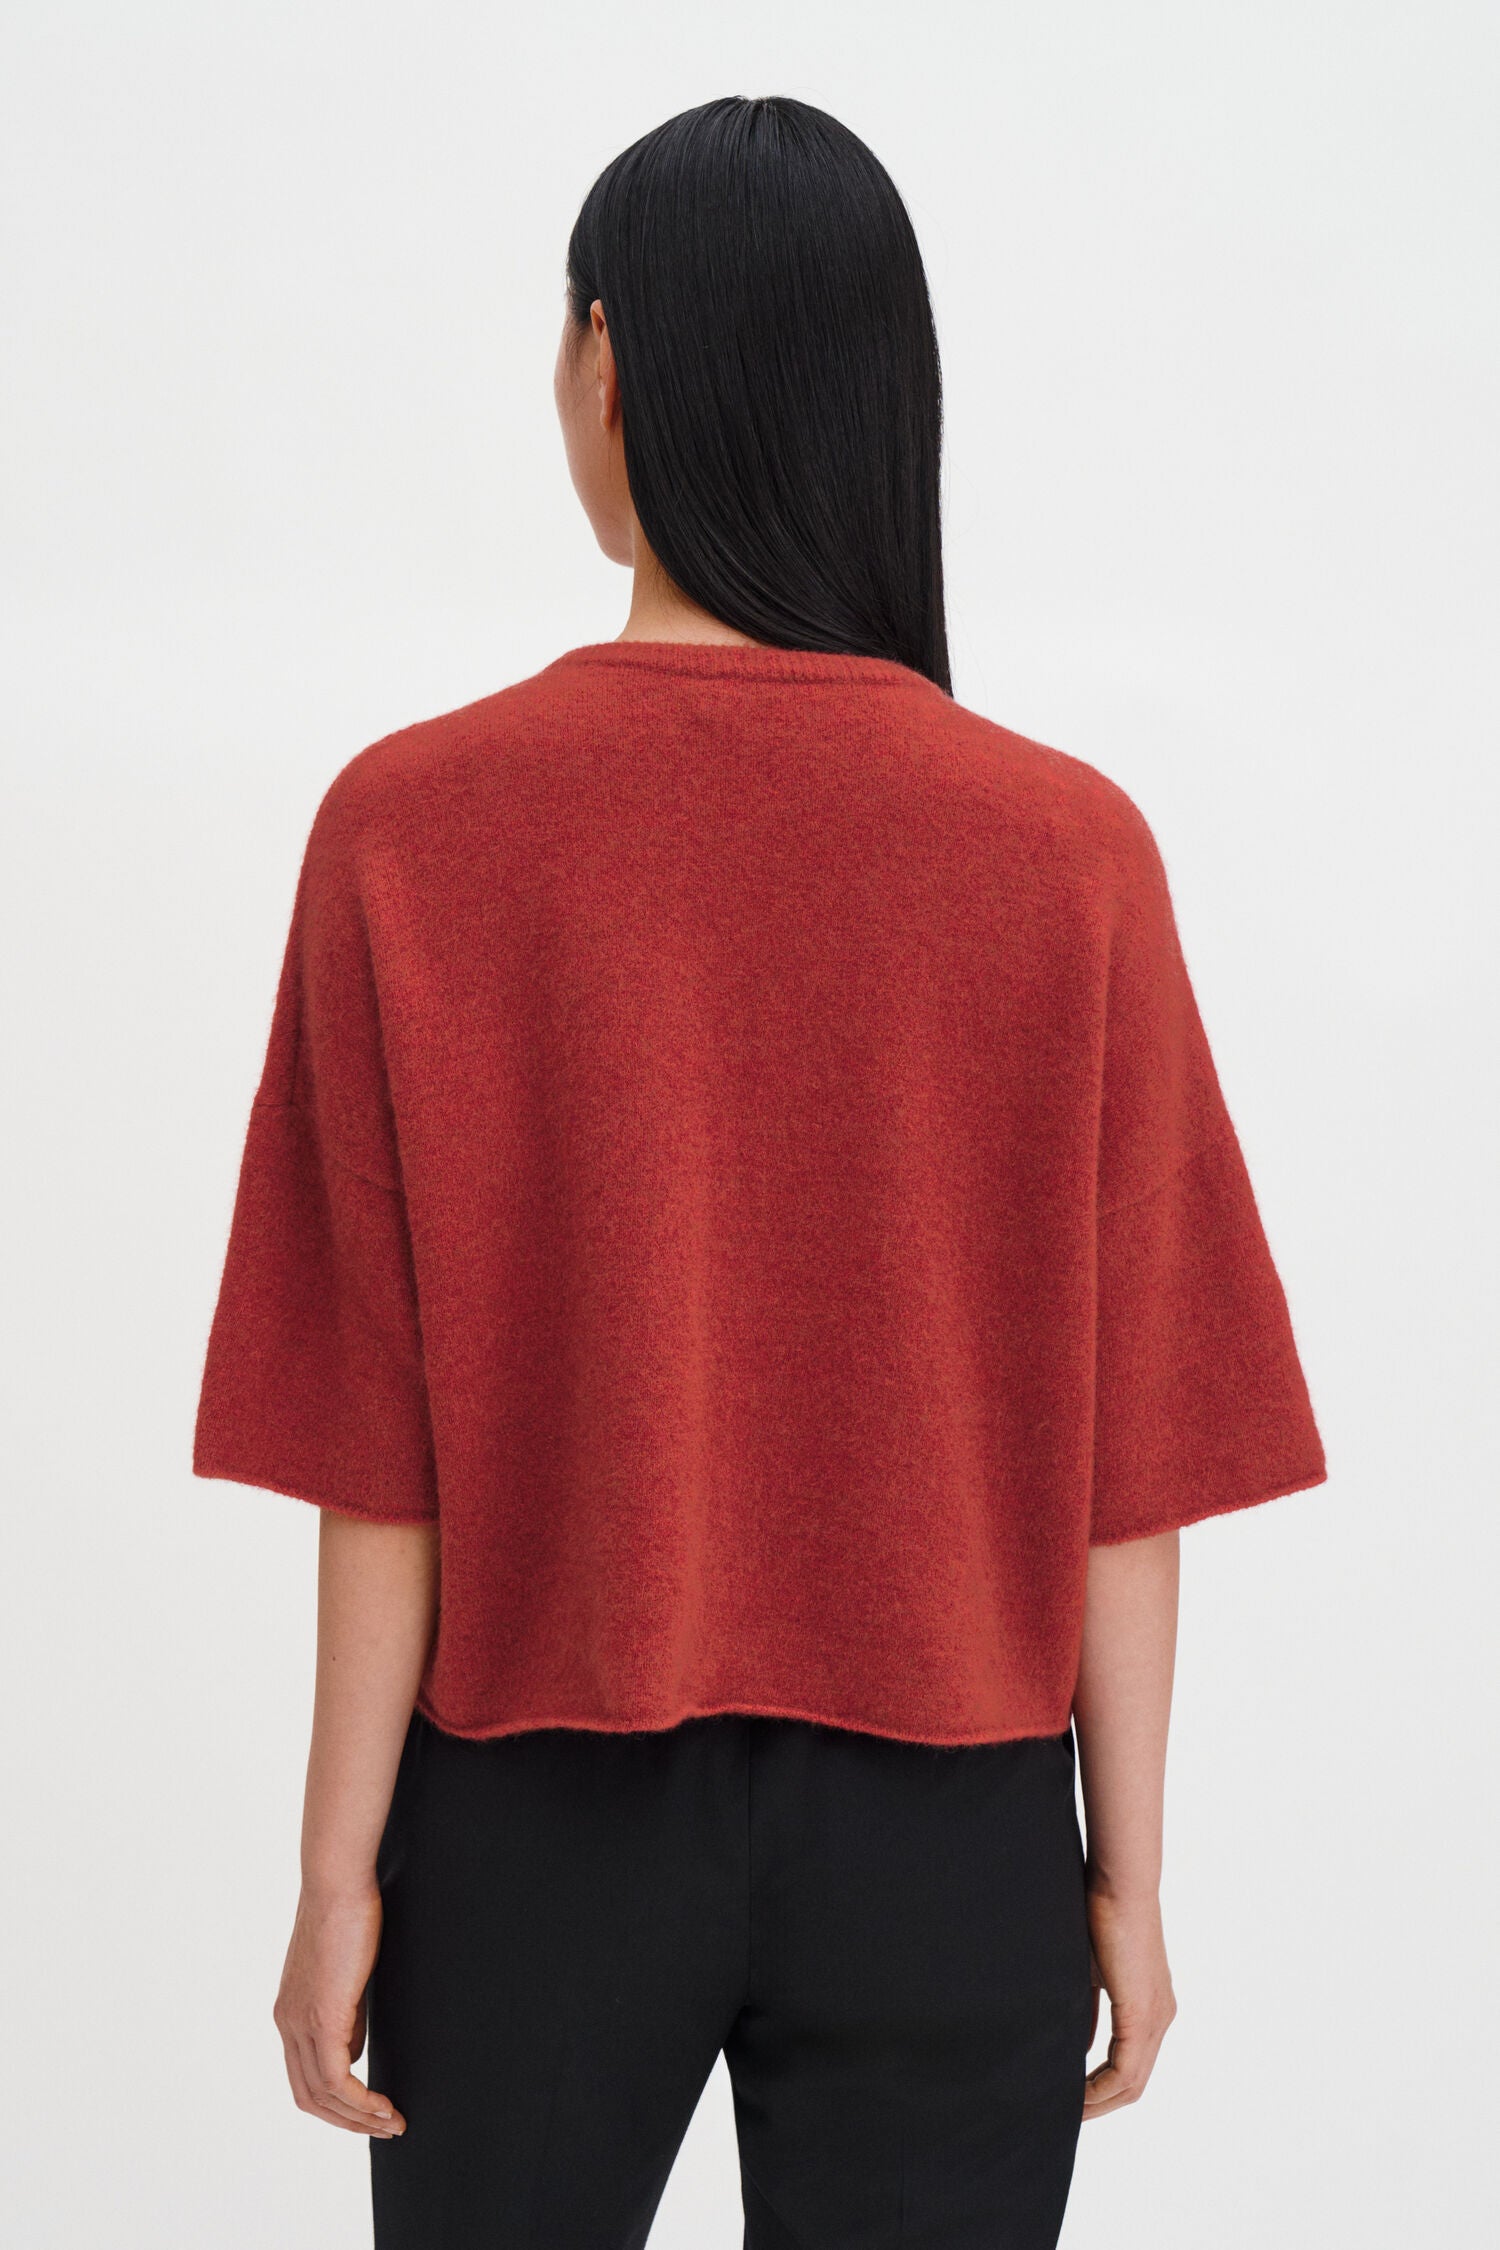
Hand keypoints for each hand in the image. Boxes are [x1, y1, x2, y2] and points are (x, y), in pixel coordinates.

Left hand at [272, 1881, 405, 2136]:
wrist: (337, 1883)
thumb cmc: (348, 1914)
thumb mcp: (345, 1975)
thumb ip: (346, 2016)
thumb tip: (352, 2053)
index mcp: (290, 2013)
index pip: (305, 2078)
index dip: (336, 2104)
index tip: (369, 2113)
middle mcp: (287, 2024)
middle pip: (309, 2097)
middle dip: (348, 2122)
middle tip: (384, 2128)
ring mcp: (300, 2023)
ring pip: (323, 2095)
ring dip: (360, 2118)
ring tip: (393, 2123)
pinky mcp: (321, 2018)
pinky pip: (337, 2079)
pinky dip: (361, 2102)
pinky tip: (385, 2106)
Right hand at [1081, 1881, 1176, 2118]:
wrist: (1118, 1883)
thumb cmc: (1099, 1913)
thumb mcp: (1090, 1972)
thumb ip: (1089, 2010)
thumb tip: (1079, 2044)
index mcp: (1151, 2006)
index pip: (1131, 2065)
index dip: (1102, 2088)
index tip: (1072, 2098)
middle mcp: (1161, 2017)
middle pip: (1134, 2083)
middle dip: (1100, 2103)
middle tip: (1067, 2115)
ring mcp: (1156, 2017)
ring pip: (1131, 2082)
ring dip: (1098, 2101)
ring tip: (1067, 2110)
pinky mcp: (1142, 2013)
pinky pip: (1125, 2069)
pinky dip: (1100, 2087)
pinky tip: (1076, 2094)